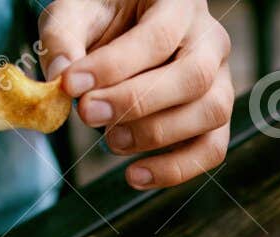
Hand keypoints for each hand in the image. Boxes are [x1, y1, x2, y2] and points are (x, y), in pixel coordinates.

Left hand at [41, 0, 233, 187]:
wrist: (128, 25)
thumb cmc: (103, 15)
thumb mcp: (75, 12)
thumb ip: (63, 39)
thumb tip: (59, 78)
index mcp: (179, 2)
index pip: (158, 37)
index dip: (115, 66)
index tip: (72, 85)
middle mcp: (210, 40)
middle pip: (193, 77)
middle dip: (137, 103)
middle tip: (88, 114)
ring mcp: (221, 80)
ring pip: (210, 114)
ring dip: (158, 136)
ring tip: (111, 141)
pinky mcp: (215, 117)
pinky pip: (211, 149)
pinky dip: (175, 169)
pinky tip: (134, 176)